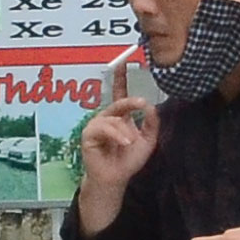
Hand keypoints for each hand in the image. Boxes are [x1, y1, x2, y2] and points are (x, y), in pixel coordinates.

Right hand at [73, 84, 157, 228]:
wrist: (116, 178)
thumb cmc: (128, 160)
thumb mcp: (147, 140)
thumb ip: (151, 123)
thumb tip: (150, 106)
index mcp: (120, 116)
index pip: (120, 93)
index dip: (121, 77)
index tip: (124, 62)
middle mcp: (107, 118)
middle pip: (118, 102)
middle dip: (129, 102)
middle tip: (141, 103)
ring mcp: (96, 125)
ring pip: (112, 117)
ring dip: (124, 129)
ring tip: (130, 142)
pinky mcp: (88, 134)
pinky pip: (102, 128)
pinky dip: (115, 134)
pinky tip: (123, 143)